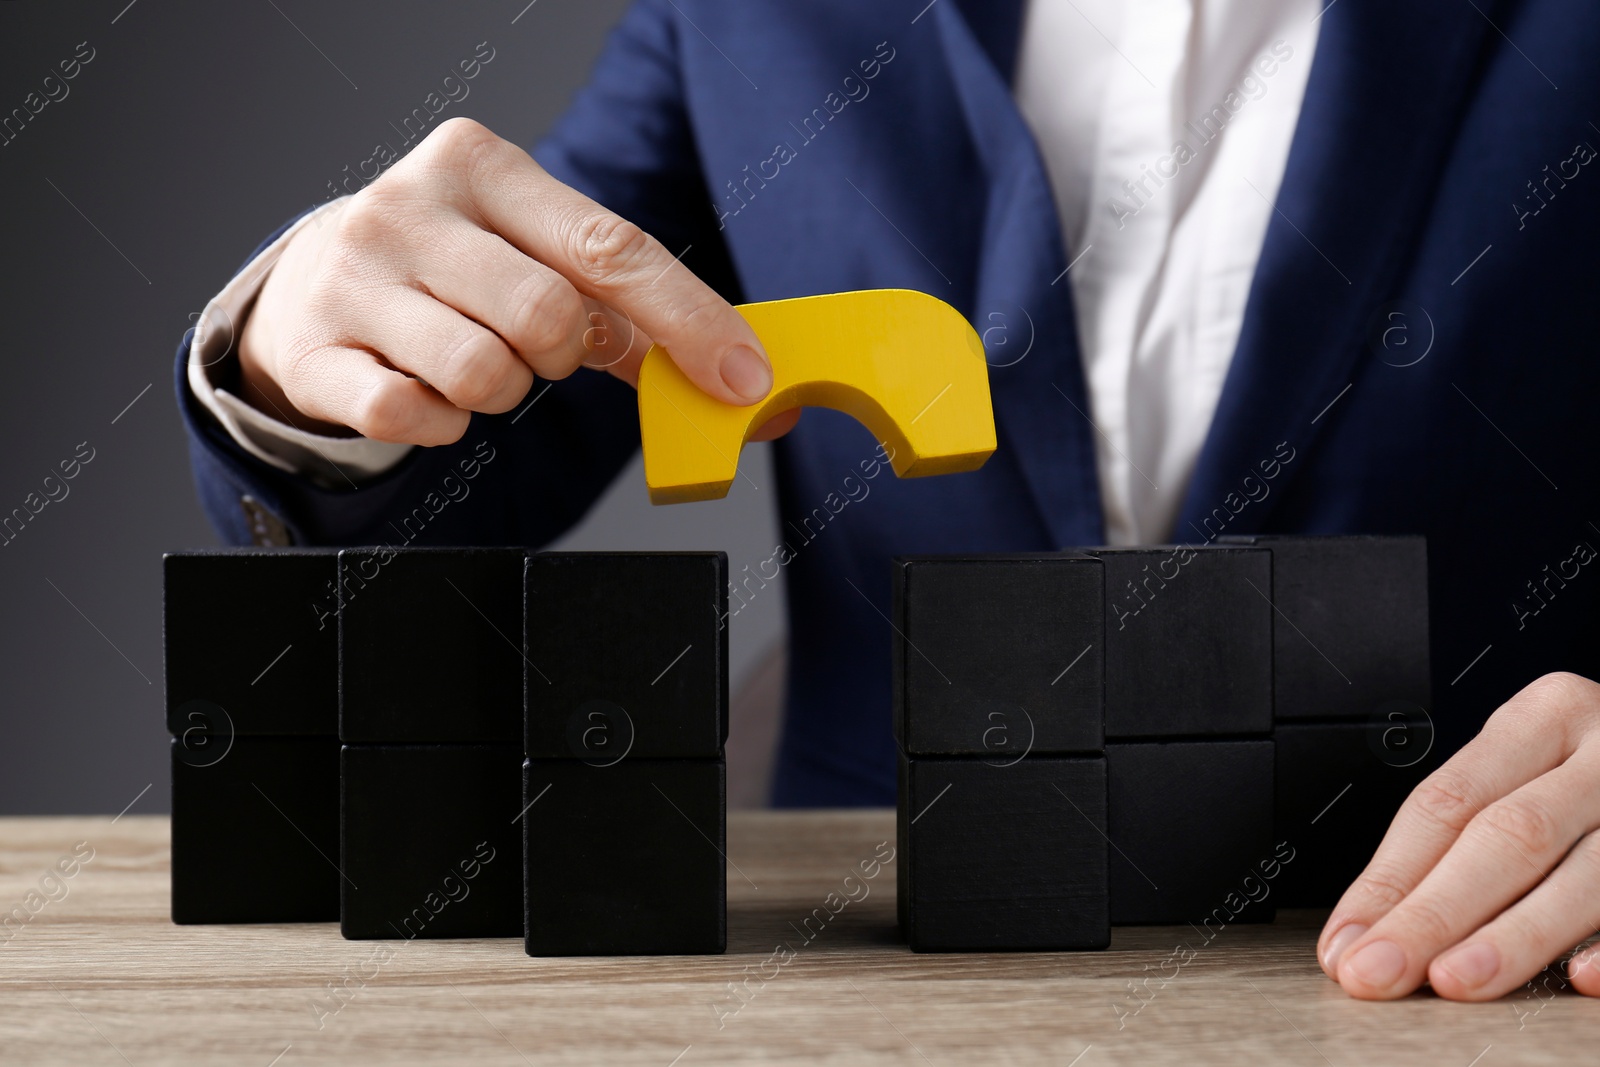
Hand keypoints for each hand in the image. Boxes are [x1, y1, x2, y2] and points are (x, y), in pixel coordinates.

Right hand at [237, 117, 798, 443]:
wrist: (311, 288)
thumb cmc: (451, 272)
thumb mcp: (534, 260)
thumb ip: (631, 313)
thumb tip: (737, 381)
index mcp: (482, 165)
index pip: (610, 244)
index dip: (687, 317)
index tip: (742, 375)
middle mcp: (410, 206)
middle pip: (548, 315)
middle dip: (559, 355)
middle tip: (531, 347)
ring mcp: (354, 275)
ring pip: (485, 373)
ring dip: (501, 392)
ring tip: (472, 362)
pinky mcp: (314, 350)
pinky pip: (412, 415)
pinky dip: (441, 424)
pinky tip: (425, 391)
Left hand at [1319, 671, 1599, 1000]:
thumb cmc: (1591, 773)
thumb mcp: (1528, 769)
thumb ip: (1460, 834)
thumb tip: (1366, 930)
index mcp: (1545, 718)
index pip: (1447, 802)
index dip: (1389, 878)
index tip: (1346, 941)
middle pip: (1507, 836)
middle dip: (1434, 912)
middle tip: (1379, 971)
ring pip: (1585, 874)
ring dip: (1514, 936)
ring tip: (1453, 981)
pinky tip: (1577, 979)